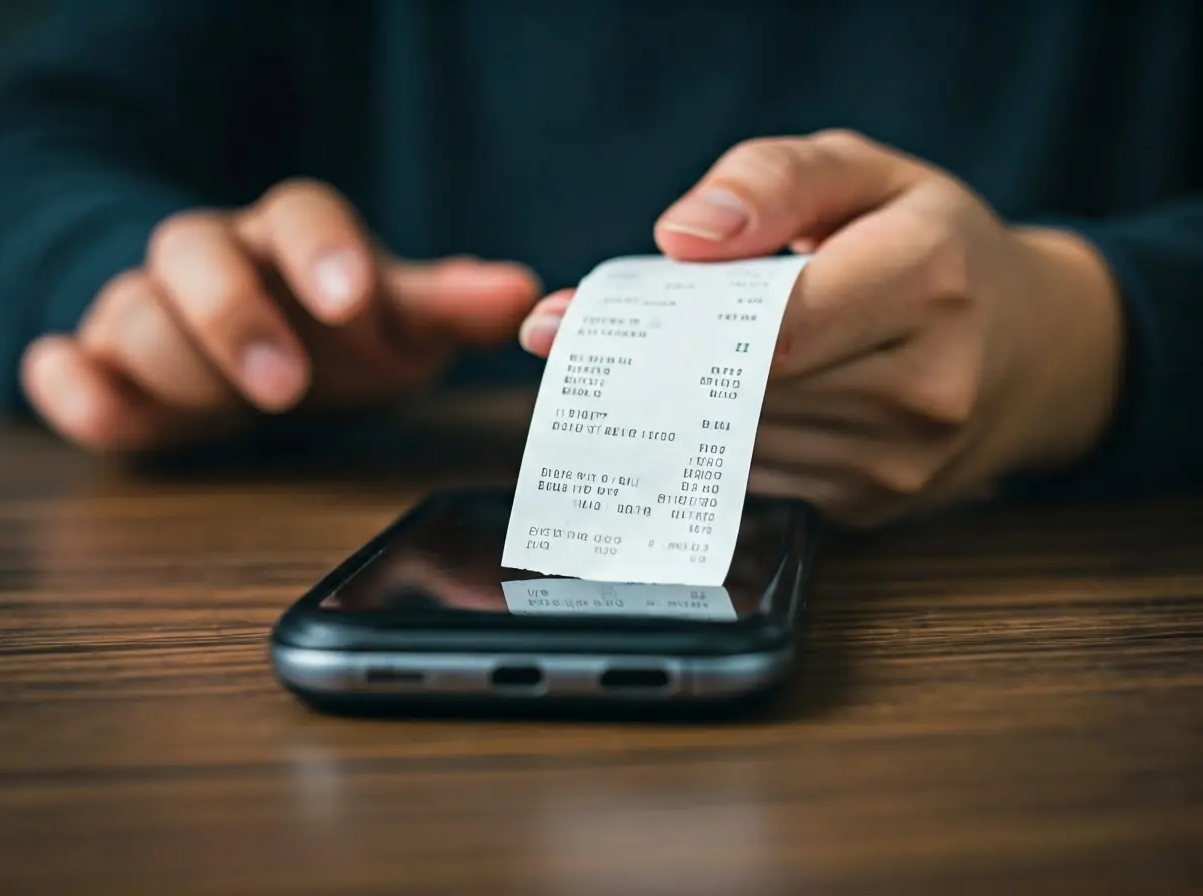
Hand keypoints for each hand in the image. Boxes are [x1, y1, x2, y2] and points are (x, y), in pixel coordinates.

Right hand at [21, 179, 539, 451]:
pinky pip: (65, 365)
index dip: (324, 251)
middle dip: (238, 317)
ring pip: (134, 312)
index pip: (300, 214)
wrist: (248, 346)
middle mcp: (213, 260)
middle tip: (286, 386)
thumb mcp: (396, 324)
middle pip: (197, 252)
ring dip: (180, 365)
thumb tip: (525, 297)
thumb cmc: (332, 332)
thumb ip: (449, 310)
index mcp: (291, 238)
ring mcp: (147, 306)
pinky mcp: (100, 363)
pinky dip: (75, 389)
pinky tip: (103, 410)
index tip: (355, 299)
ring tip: (239, 411)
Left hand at [520, 130, 1123, 526]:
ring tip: (636, 377)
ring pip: (744, 445)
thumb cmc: (936, 245)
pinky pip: (762, 479)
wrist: (1035, 347)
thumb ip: (772, 181)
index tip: (582, 325)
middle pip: (748, 393)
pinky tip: (698, 413)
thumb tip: (681, 237)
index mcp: (929, 279)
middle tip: (587, 352)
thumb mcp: (866, 173)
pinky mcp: (876, 505)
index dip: (673, 330)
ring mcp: (903, 461)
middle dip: (659, 371)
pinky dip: (716, 447)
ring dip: (679, 414)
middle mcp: (928, 384)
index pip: (776, 326)